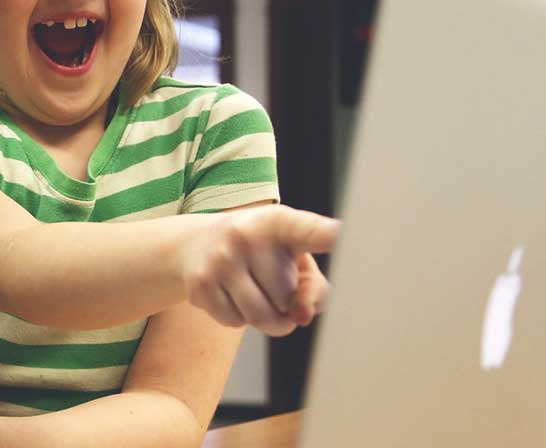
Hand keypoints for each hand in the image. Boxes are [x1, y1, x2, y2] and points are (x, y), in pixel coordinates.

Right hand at [181, 205, 338, 336]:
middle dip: (285, 303)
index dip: (334, 237)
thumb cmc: (260, 253)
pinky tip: (229, 293)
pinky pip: (235, 322)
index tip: (351, 234)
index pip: (313, 232)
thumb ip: (315, 288)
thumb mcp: (293, 256)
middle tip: (270, 280)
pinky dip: (237, 317)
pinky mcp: (200, 283)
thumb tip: (301, 317)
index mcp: (281, 222)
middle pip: (288, 298)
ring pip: (263, 318)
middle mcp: (248, 234)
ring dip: (267, 319)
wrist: (194, 243)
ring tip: (256, 293)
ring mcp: (220, 258)